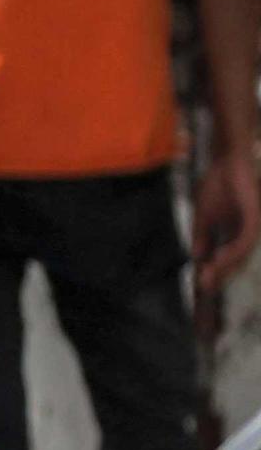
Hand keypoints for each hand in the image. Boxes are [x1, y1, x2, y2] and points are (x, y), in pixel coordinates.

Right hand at [201, 145, 260, 295]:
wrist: (227, 161)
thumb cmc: (218, 185)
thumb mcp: (204, 217)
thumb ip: (201, 239)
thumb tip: (195, 259)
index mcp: (236, 234)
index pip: (227, 260)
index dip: (215, 274)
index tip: (200, 287)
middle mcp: (248, 233)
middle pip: (236, 262)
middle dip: (219, 276)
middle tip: (203, 288)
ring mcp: (253, 226)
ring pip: (241, 255)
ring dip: (224, 268)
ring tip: (207, 278)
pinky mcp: (255, 217)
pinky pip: (244, 241)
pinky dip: (232, 252)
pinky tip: (217, 260)